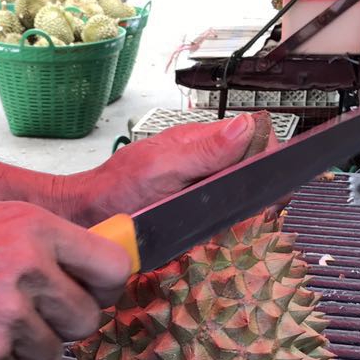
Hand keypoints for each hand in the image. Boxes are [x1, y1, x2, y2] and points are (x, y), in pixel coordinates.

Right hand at [0, 199, 130, 359]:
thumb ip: (37, 241)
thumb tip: (81, 264)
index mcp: (32, 227)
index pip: (112, 268)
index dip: (103, 288)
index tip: (91, 293)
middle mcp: (27, 269)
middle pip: (86, 320)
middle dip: (60, 325)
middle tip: (26, 316)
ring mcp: (7, 315)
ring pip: (48, 355)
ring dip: (20, 350)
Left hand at [66, 113, 263, 226]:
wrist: (86, 216)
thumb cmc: (115, 189)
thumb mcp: (161, 167)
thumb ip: (204, 150)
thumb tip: (247, 126)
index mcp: (200, 141)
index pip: (253, 137)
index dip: (270, 157)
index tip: (274, 184)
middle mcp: (203, 162)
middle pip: (251, 166)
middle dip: (262, 187)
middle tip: (262, 211)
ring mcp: (197, 186)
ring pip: (239, 191)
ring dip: (247, 208)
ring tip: (246, 224)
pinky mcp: (190, 210)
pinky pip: (220, 214)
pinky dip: (227, 223)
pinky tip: (226, 233)